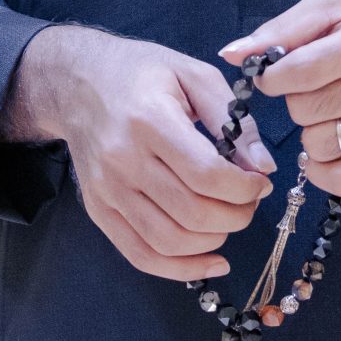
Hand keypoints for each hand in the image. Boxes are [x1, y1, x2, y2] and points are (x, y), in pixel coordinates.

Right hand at [1, 23, 273, 280]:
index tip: (261, 182)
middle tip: (250, 202)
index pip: (206, 175)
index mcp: (150, 120)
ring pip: (169, 240)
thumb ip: (233, 119)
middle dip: (237, 216)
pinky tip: (211, 261)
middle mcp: (123, 159)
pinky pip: (140, 254)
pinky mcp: (98, 210)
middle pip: (191, 212)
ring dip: (214, 241)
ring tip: (230, 220)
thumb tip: (264, 167)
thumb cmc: (142, 73)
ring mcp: (106, 189)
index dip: (245, 188)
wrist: (77, 82)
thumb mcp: (194, 75)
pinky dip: (181, 268)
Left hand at [220, 0, 340, 195]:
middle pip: (307, 111)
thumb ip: (279, 31)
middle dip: (296, 101)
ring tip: (331, 112)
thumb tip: (232, 54)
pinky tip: (330, 147)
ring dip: (311, 132)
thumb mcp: (329, 11)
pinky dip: (323, 169)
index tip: (275, 75)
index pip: (300, 71)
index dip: (273, 78)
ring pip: (320, 146)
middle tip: (315, 89)